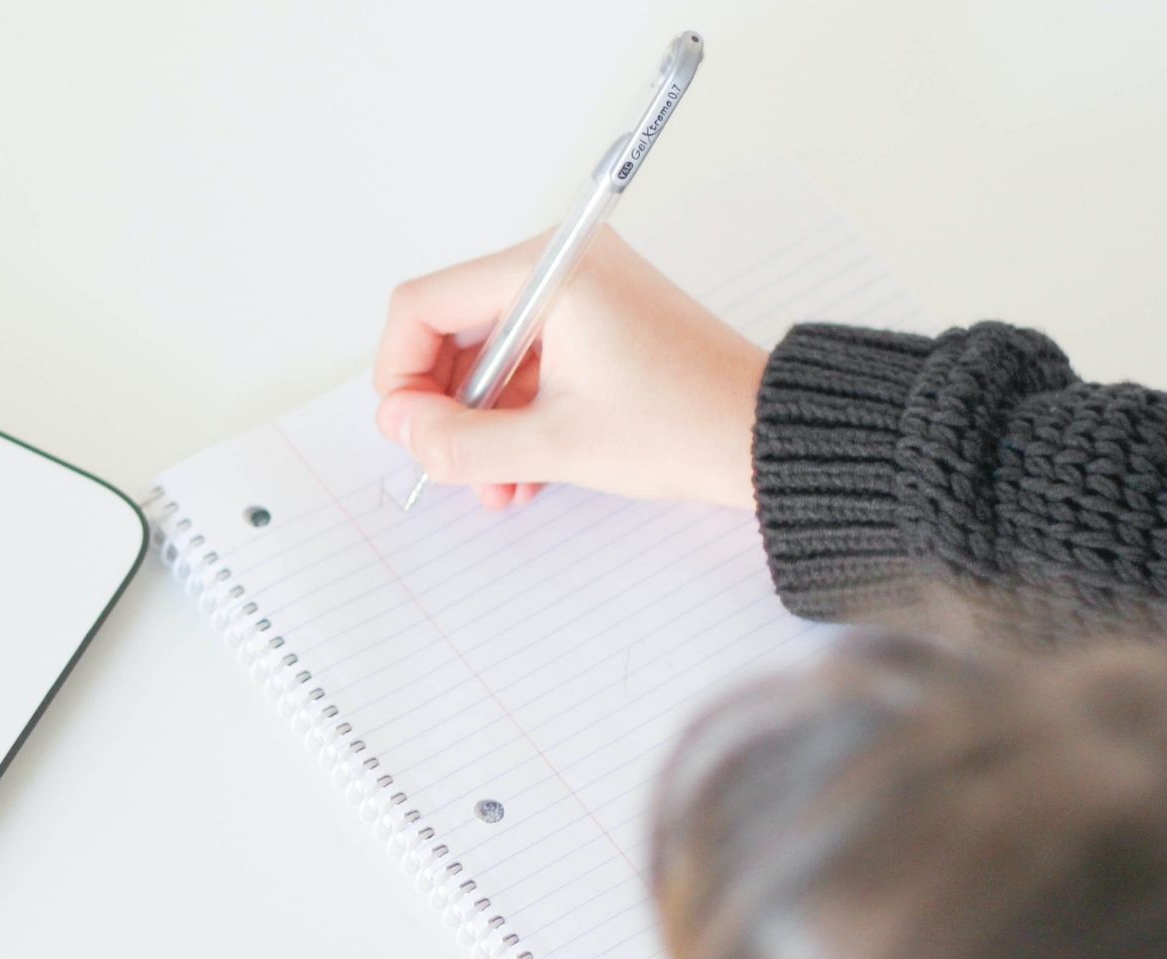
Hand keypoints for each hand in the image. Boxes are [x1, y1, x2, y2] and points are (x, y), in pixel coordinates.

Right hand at [372, 229, 767, 509]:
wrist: (766, 437)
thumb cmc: (684, 425)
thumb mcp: (553, 445)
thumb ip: (459, 440)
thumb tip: (401, 427)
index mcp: (548, 271)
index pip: (423, 304)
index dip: (400, 373)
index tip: (409, 430)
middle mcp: (560, 266)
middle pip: (451, 329)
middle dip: (444, 406)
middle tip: (448, 461)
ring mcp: (580, 294)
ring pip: (487, 356)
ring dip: (480, 423)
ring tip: (495, 483)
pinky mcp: (596, 323)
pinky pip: (526, 364)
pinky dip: (514, 414)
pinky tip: (522, 471)